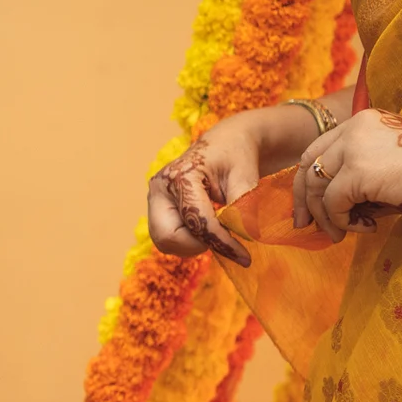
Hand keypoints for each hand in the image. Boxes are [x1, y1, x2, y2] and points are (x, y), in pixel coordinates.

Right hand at [147, 126, 261, 266]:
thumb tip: (246, 236)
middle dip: (197, 245)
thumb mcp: (245, 176)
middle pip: (167, 237)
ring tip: (216, 232)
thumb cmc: (236, 155)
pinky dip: (187, 242)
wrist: (224, 144)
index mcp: (180, 176)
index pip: (197, 221)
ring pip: (164, 242)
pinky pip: (166, 239)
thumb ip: (244, 206)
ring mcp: (154, 200)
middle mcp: (159, 188)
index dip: (221, 242)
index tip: (245, 258)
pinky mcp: (157, 210)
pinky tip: (206, 230)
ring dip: (192, 245)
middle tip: (223, 240)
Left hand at [295, 107, 401, 240]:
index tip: (306, 203)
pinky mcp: (358, 172)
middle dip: (304, 198)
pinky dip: (343, 221)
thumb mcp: (388, 169)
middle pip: (309, 165)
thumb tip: (324, 210)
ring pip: (318, 186)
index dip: (307, 178)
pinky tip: (367, 227)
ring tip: (341, 233)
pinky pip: (334, 203)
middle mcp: (355, 129)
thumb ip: (355, 180)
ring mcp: (355, 148)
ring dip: (326, 216)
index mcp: (363, 122)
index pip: (318, 149)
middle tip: (304, 224)